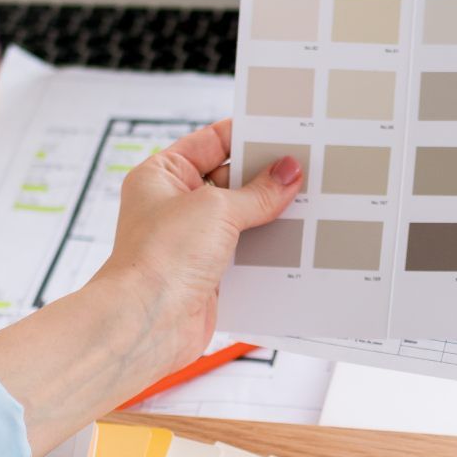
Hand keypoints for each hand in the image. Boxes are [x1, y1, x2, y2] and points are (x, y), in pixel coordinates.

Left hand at [89, 119, 301, 376]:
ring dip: (270, 213)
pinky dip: (267, 247)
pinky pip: (245, 250)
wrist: (147, 323)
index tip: (285, 133)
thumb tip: (288, 171)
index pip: (212, 141)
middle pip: (230, 179)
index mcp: (163, 174)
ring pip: (241, 216)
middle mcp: (174, 204)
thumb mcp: (218, 210)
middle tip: (306, 168)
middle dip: (266, 177)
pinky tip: (296, 239)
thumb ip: (258, 192)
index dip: (248, 135)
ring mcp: (191, 239)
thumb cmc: (161, 257)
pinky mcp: (207, 272)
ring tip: (309, 201)